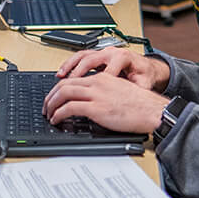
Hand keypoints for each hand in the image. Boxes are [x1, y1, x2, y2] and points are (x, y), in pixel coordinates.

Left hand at [43, 72, 169, 133]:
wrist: (152, 110)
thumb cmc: (140, 105)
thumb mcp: (119, 92)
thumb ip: (104, 93)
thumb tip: (90, 103)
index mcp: (103, 77)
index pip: (73, 79)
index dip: (59, 88)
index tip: (54, 97)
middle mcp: (97, 82)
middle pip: (64, 84)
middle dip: (51, 96)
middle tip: (46, 106)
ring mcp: (96, 94)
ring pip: (63, 93)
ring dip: (52, 104)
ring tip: (49, 114)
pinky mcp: (96, 108)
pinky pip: (69, 108)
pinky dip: (59, 114)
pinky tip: (57, 119)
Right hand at [53, 47, 170, 92]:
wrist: (147, 68)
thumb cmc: (145, 75)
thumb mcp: (144, 84)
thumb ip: (135, 89)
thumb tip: (128, 99)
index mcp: (123, 58)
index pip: (108, 69)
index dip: (98, 82)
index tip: (91, 95)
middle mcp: (111, 52)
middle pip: (90, 59)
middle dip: (77, 72)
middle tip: (67, 85)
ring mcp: (103, 53)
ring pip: (82, 56)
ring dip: (70, 66)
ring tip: (59, 77)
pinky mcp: (98, 57)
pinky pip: (80, 58)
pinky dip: (70, 65)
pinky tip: (62, 74)